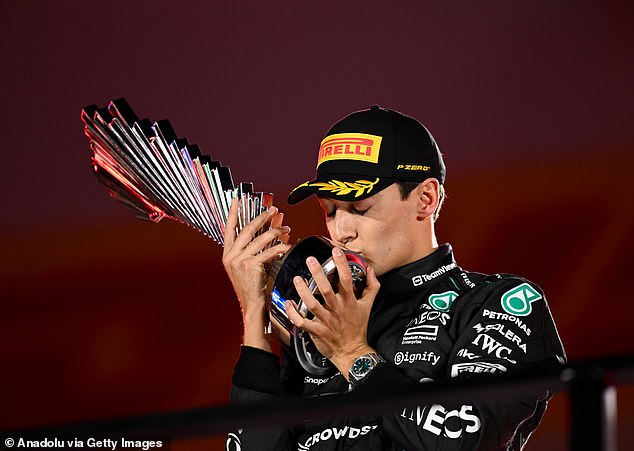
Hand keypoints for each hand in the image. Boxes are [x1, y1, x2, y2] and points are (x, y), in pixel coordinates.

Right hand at [222, 199, 290, 350]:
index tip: (236, 199)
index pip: (228, 228)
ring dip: (276, 232)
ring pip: (260, 239)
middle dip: (262, 217)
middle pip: (247, 229)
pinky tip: (287, 246)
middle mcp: (230, 256)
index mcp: (227, 254)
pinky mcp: (249, 266)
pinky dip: (279, 247)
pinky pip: (268, 251)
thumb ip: (254, 249)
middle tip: (274, 210)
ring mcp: (238, 261)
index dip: (233, 213)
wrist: (252, 308)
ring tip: (287, 229)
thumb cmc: (253, 288)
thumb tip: (268, 231)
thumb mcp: (248, 266)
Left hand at [285, 247, 380, 377]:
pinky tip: (288, 302)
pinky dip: (294, 313)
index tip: (335, 251)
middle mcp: (337, 309)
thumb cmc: (358, 327)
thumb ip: (371, 286)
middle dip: (317, 273)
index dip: (341, 264)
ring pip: (312, 304)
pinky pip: (302, 322)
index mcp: (349, 301)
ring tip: (297, 279)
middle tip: (310, 260)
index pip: (346, 279)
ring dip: (303, 291)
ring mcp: (326, 320)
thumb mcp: (368, 305)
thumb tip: (370, 270)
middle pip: (326, 289)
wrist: (352, 351)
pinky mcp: (317, 331)